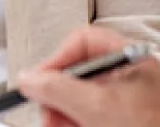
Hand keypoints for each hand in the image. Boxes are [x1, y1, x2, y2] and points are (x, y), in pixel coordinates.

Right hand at [16, 26, 159, 126]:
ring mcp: (124, 99)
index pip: (83, 40)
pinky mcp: (119, 119)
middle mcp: (128, 75)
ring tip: (56, 126)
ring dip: (60, 112)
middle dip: (56, 94)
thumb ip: (57, 88)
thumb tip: (29, 78)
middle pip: (76, 71)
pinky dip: (71, 122)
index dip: (57, 59)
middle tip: (46, 110)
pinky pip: (86, 113)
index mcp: (130, 58)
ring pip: (77, 96)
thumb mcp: (95, 105)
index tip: (40, 80)